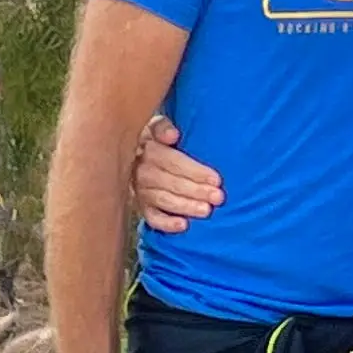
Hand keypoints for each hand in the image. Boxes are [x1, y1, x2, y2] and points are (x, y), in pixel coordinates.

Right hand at [133, 116, 223, 234]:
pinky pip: (151, 218)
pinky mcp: (141, 206)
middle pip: (170, 182)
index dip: (195, 171)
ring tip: (206, 211)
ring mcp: (140, 190)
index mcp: (148, 148)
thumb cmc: (157, 140)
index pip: (172, 161)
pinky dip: (166, 224)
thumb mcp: (157, 126)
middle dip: (196, 191)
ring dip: (186, 206)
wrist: (134, 153)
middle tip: (218, 197)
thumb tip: (172, 135)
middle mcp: (141, 170)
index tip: (216, 179)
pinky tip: (183, 225)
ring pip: (163, 200)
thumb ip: (163, 127)